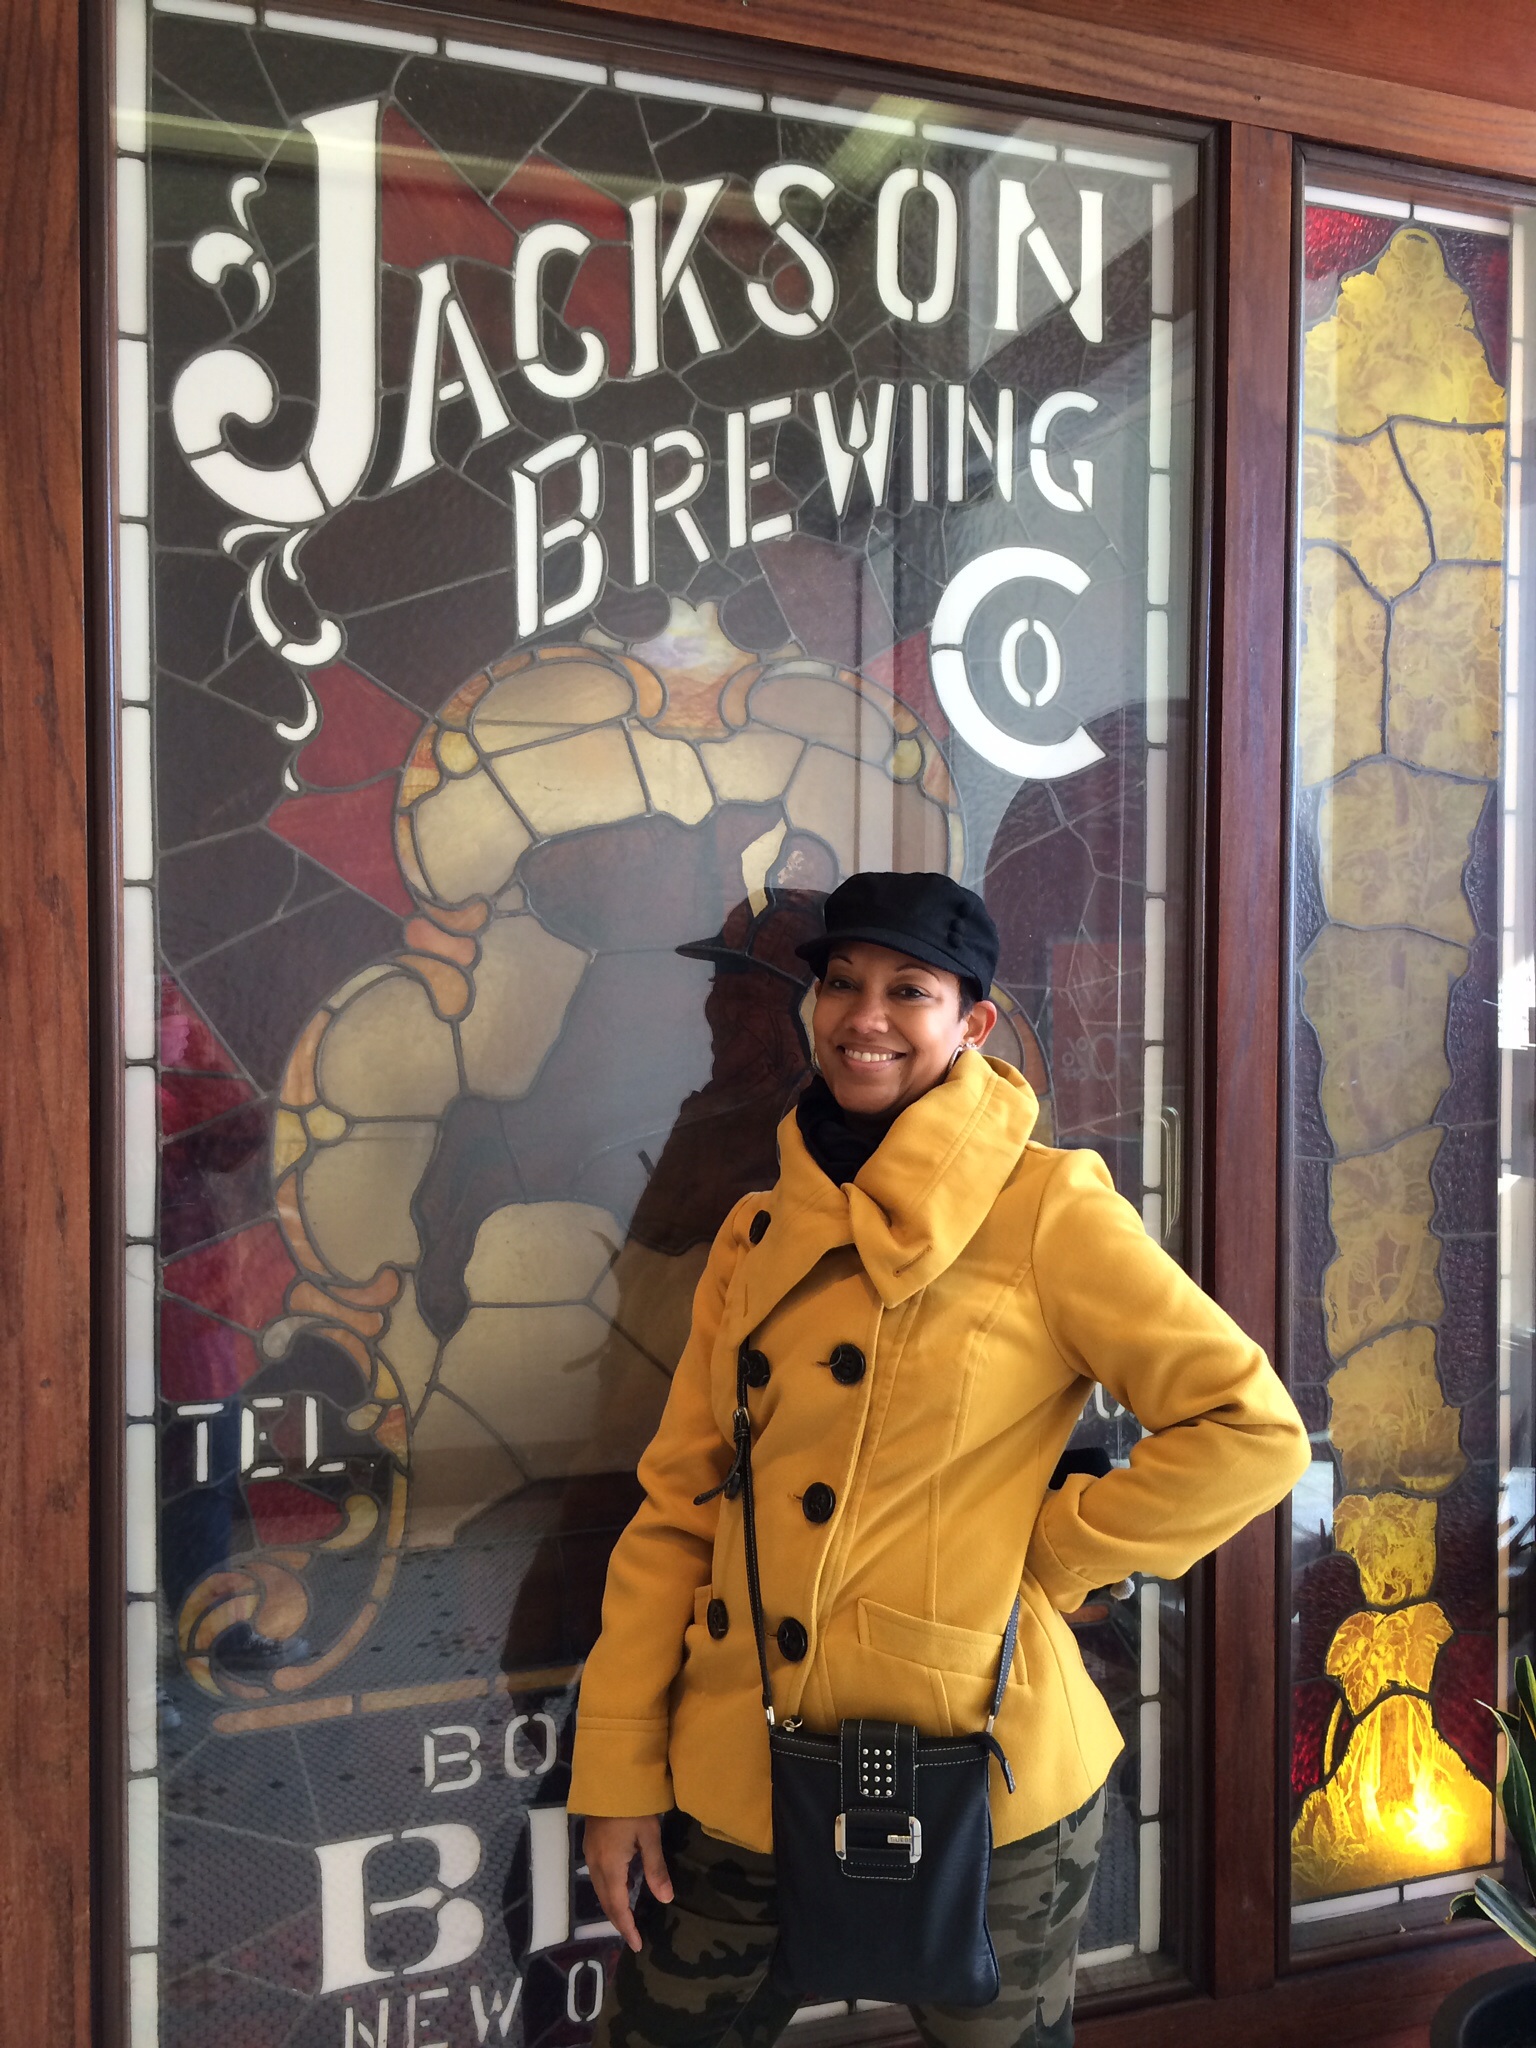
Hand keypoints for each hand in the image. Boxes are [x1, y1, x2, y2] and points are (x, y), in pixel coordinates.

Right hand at [582, 1814, 673, 1952]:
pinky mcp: (590, 1844)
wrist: (609, 1778)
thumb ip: (656, 1869)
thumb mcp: (649, 1836)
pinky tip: (619, 1890)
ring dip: (612, 1907)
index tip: (636, 1945)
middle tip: (632, 1937)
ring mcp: (589, 1854)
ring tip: (627, 1919)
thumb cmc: (633, 1807)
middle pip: (605, 1901)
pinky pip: (597, 1877)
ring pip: (599, 1890)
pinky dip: (608, 1891)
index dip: (627, 1927)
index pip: (618, 1907)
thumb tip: (666, 1899)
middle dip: (618, 1921)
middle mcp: (595, 1865)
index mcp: (610, 1867)